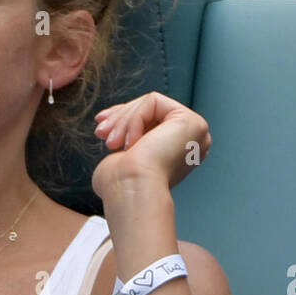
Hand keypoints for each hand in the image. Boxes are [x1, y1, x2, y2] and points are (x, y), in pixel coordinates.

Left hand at [92, 92, 210, 200]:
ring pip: (150, 105)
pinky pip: (153, 102)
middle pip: (151, 111)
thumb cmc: (122, 185)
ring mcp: (195, 132)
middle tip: (101, 132)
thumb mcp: (124, 155)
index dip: (124, 119)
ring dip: (123, 120)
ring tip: (111, 142)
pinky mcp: (191, 121)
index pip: (151, 122)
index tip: (100, 126)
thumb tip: (115, 124)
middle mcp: (192, 142)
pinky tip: (129, 142)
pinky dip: (134, 119)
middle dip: (120, 118)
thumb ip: (129, 139)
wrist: (131, 192)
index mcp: (178, 153)